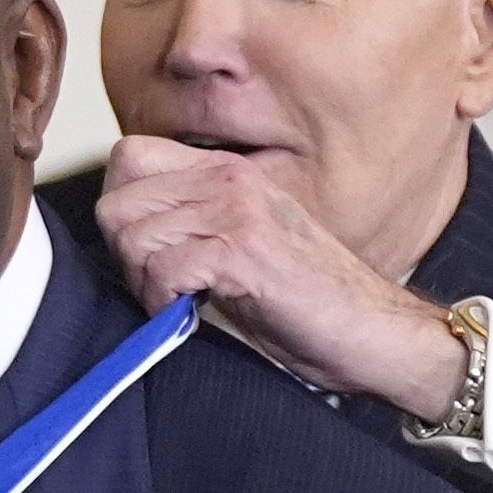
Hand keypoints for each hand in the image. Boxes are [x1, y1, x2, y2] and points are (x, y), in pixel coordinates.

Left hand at [93, 136, 465, 421]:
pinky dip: (162, 303)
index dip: (123, 214)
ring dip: (143, 283)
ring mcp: (237, 210)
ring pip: (131, 235)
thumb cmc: (310, 304)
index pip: (127, 159)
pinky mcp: (243, 250)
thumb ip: (191, 228)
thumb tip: (124, 240)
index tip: (147, 255)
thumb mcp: (241, 247)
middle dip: (124, 255)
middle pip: (116, 201)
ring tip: (177, 304)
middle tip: (159, 287)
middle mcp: (228, 178)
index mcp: (226, 171)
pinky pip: (161, 268)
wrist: (376, 333)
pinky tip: (190, 315)